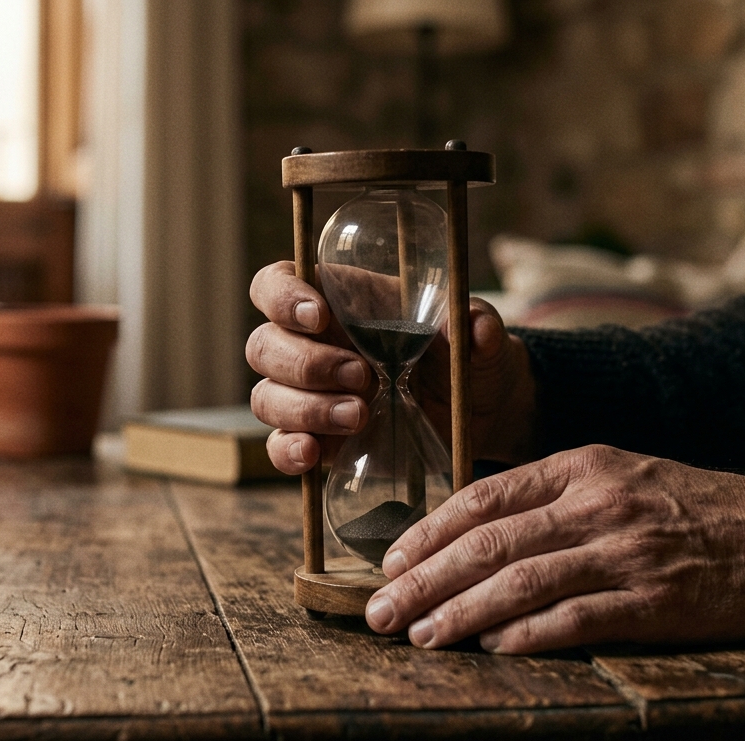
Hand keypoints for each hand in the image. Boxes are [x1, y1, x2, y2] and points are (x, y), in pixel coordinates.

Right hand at [246, 260, 535, 472]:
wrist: (480, 413)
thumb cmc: (468, 356)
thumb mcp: (479, 333)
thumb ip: (478, 323)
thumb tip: (471, 327)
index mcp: (337, 300)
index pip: (276, 283)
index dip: (282, 296)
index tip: (318, 316)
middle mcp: (310, 345)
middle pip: (264, 346)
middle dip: (307, 364)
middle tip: (363, 377)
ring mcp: (307, 396)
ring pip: (267, 397)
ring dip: (306, 409)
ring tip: (361, 416)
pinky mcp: (317, 440)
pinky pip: (279, 445)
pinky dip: (288, 451)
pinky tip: (313, 454)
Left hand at [364, 445, 744, 653]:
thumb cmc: (694, 508)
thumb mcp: (621, 476)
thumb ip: (554, 498)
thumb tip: (476, 534)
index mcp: (584, 466)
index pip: (485, 496)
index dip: (429, 532)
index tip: (391, 562)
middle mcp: (599, 504)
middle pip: (490, 542)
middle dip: (426, 579)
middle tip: (383, 611)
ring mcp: (627, 552)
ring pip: (522, 582)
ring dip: (462, 612)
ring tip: (422, 636)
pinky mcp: (656, 601)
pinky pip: (576, 619)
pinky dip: (528, 635)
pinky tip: (493, 649)